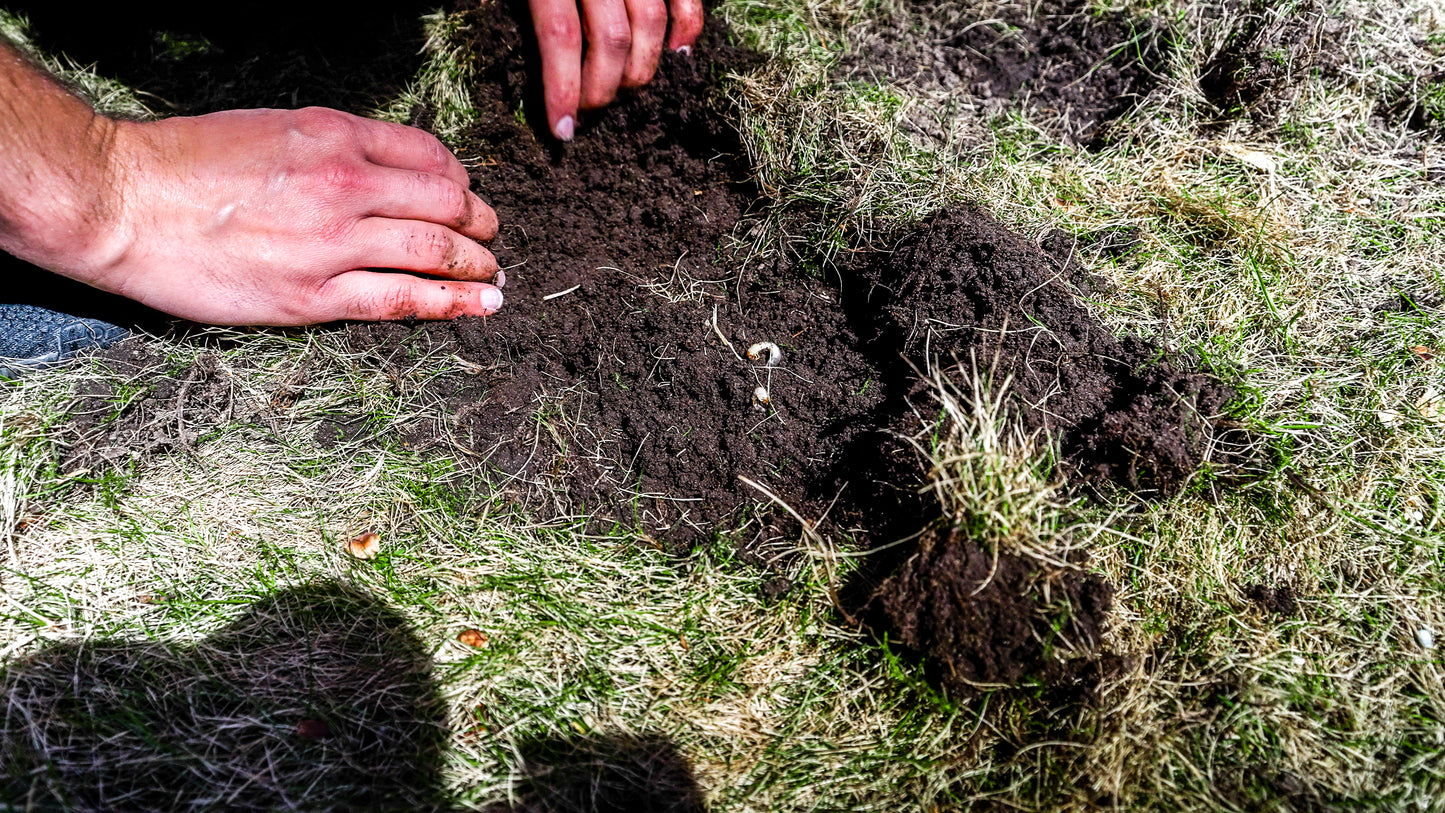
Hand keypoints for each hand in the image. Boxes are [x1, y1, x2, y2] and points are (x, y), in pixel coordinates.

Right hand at [82, 107, 503, 325]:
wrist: (120, 202)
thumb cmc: (184, 163)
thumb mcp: (270, 127)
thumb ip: (331, 145)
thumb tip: (381, 168)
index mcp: (333, 134)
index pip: (428, 154)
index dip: (459, 178)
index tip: (466, 194)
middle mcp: (344, 183)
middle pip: (445, 203)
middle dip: (479, 222)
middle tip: (490, 236)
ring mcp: (332, 242)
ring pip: (435, 252)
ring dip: (477, 265)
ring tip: (494, 277)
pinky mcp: (312, 296)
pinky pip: (401, 300)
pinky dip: (452, 304)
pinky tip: (480, 306)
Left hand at [528, 0, 703, 140]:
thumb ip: (530, 14)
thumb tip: (538, 72)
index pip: (561, 35)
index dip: (563, 88)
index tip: (563, 130)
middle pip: (611, 40)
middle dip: (603, 88)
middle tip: (592, 111)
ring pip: (650, 24)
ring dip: (641, 69)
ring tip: (626, 90)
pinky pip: (686, 0)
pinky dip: (688, 29)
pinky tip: (678, 55)